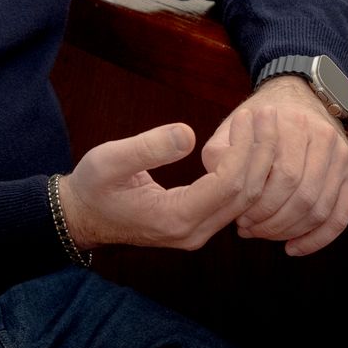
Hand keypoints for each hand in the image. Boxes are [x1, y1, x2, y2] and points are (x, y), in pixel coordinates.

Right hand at [57, 116, 276, 252]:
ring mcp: (197, 233)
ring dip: (259, 163)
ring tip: (264, 126)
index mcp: (175, 217)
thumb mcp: (108, 160)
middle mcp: (193, 232)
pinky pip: (235, 203)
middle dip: (262, 153)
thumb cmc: (92, 186)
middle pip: (247, 195)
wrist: (81, 218)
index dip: (245, 149)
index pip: (229, 185)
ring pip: (246, 201)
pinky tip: (250, 147)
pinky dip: (248, 173)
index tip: (249, 116)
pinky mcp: (197, 225)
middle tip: (267, 115)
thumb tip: (187, 134)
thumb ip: (147, 148)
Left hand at [200, 76, 347, 256]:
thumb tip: (221, 186)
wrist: (295, 99)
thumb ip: (221, 153)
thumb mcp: (233, 129)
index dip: (259, 206)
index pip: (282, 177)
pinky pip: (341, 215)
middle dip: (273, 222)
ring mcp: (342, 153)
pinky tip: (294, 247)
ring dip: (290, 231)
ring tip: (263, 234)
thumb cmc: (258, 123)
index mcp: (294, 123)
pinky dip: (318, 238)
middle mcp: (324, 136)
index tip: (238, 219)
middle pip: (303, 197)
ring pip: (320, 210)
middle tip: (248, 229)